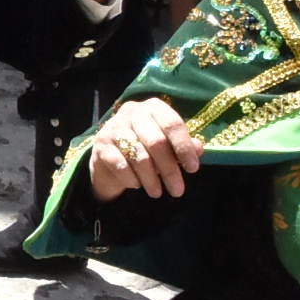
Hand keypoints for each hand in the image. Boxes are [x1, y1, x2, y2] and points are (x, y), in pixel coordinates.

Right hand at [86, 96, 201, 200]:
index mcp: (153, 107)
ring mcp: (113, 127)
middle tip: (178, 190)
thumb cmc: (146, 148)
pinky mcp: (100, 144)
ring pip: (138, 156)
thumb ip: (184, 145)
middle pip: (156, 141)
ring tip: (157, 192)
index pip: (172, 123)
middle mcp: (132, 112)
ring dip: (151, 179)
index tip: (192, 169)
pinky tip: (137, 185)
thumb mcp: (168, 145)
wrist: (110, 157)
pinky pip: (120, 164)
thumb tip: (198, 149)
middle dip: (169, 169)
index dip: (184, 147)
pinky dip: (131, 178)